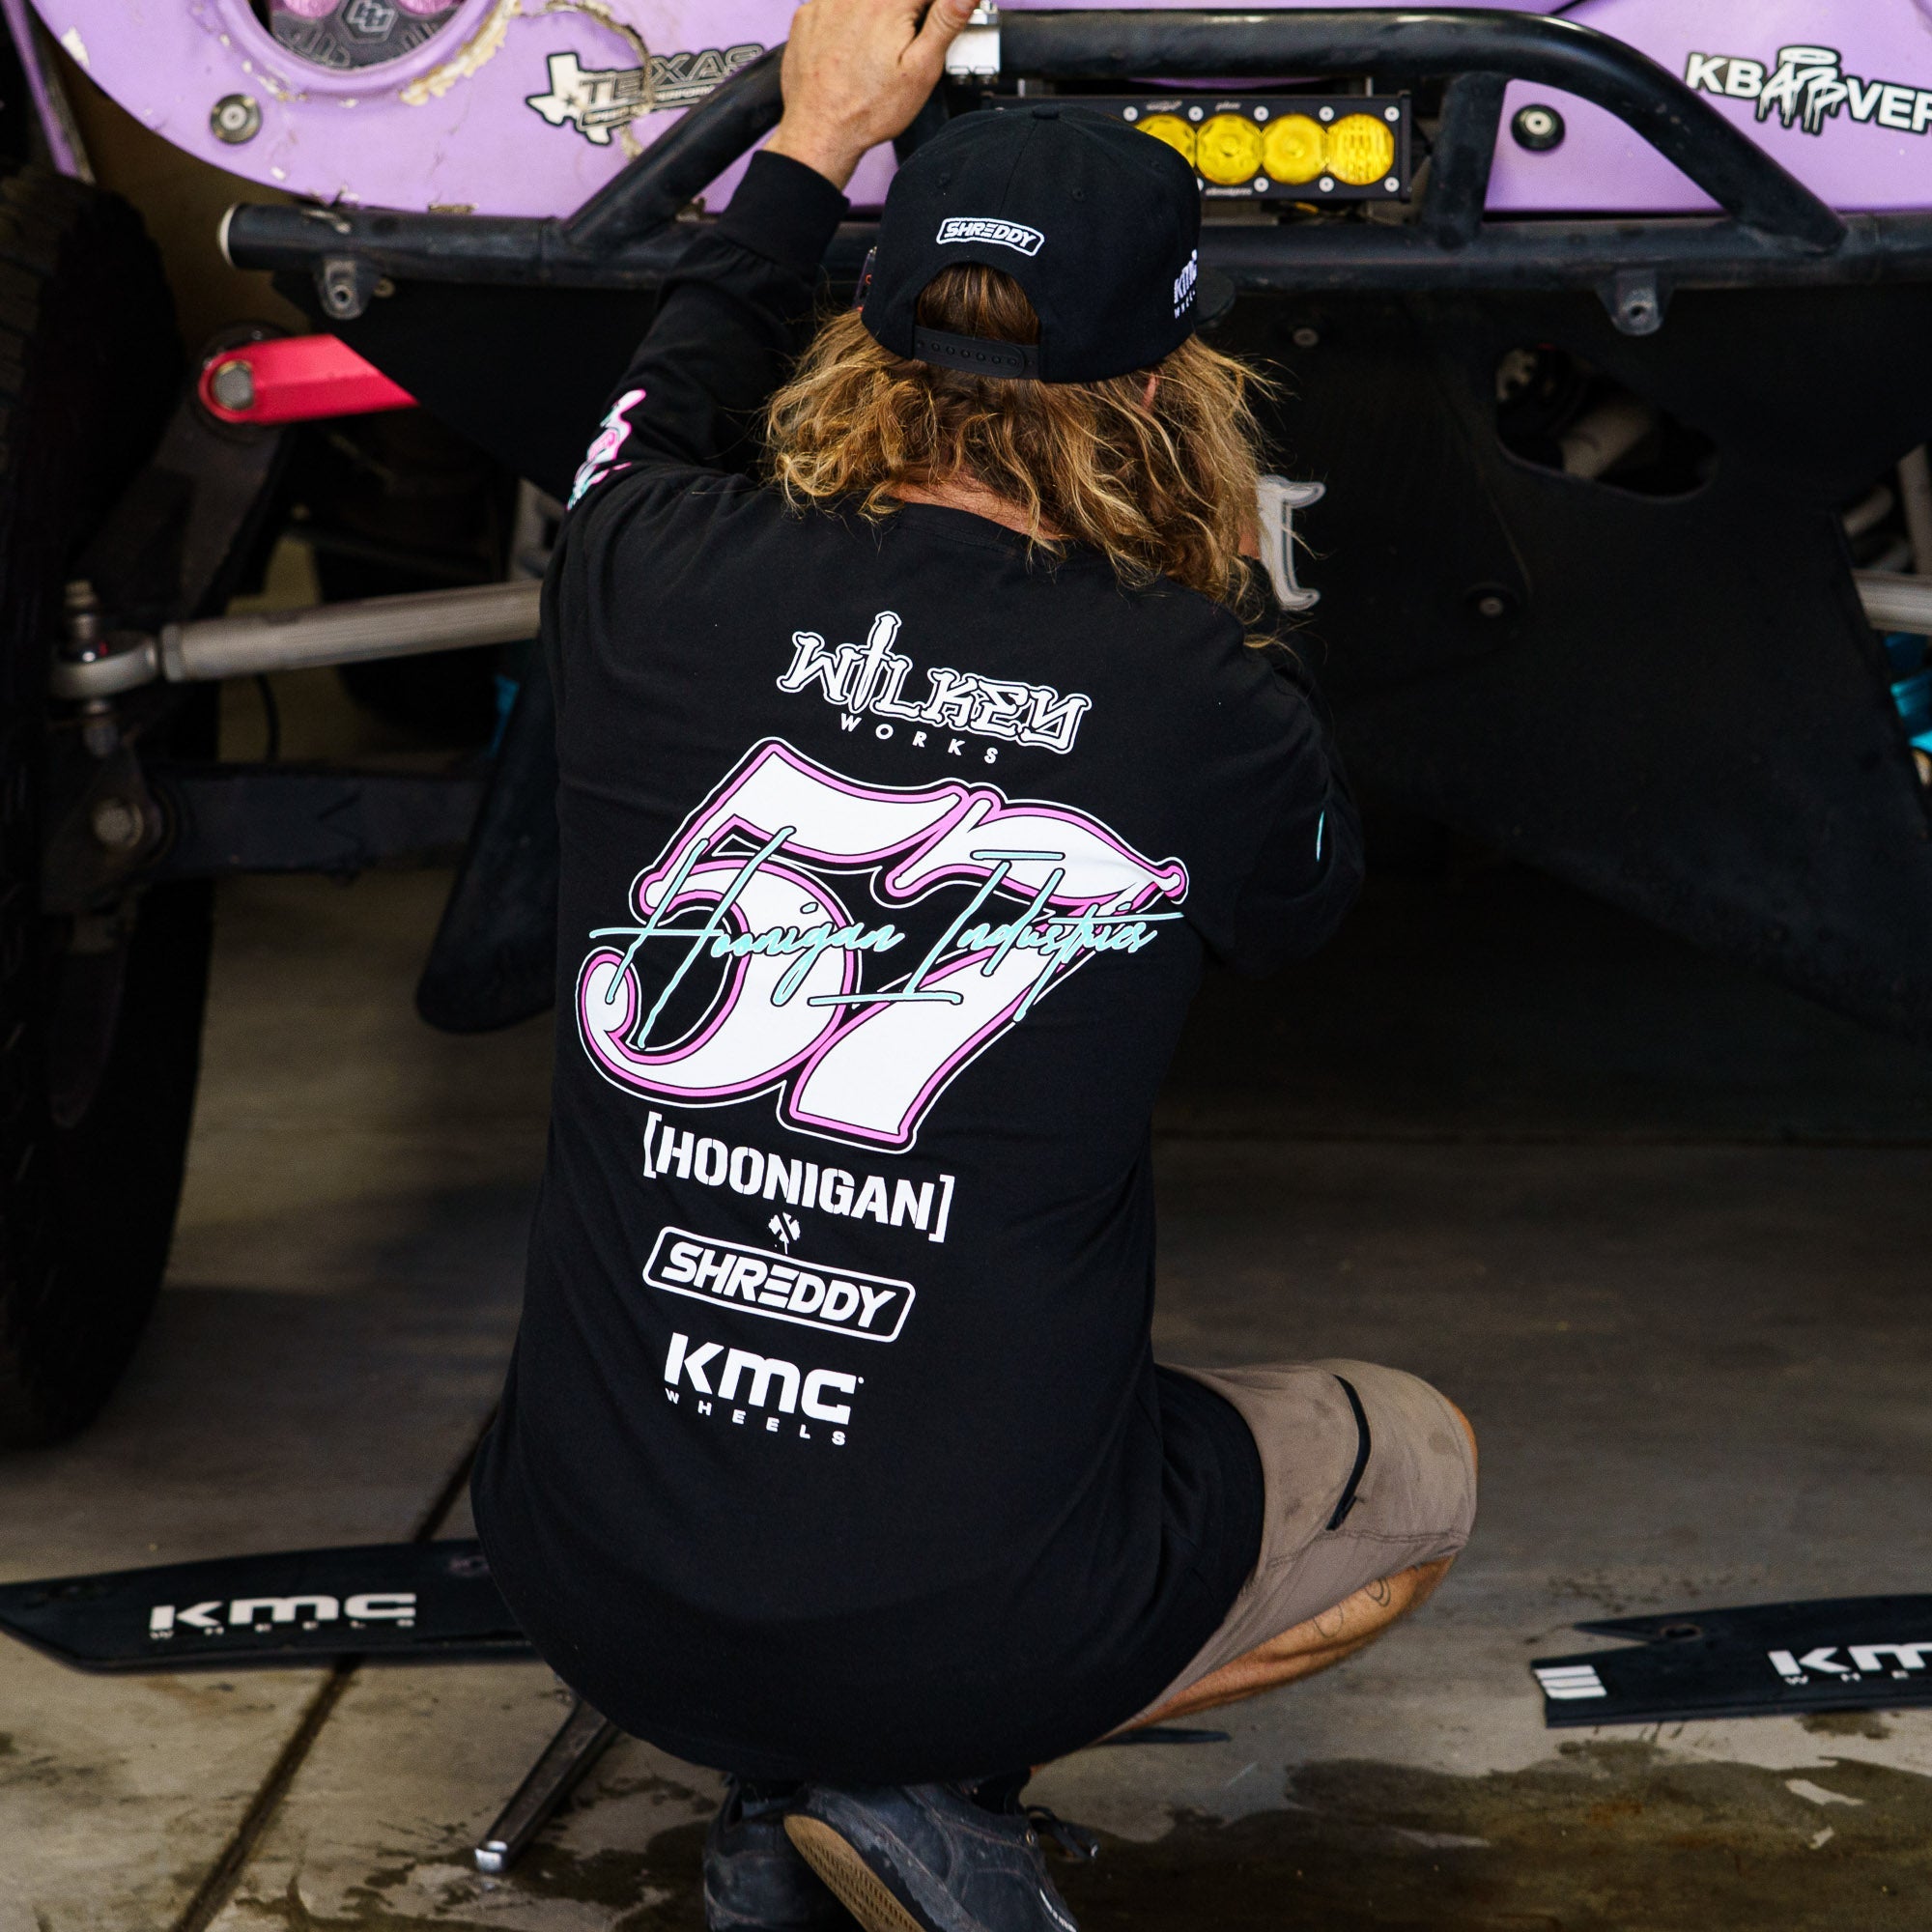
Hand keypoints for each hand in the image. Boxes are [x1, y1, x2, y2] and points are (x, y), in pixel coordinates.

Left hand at [765, 0, 975, 189]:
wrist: (821, 132)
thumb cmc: (869, 110)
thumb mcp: (922, 69)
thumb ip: (945, 22)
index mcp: (888, 3)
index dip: (933, 11)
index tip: (928, 29)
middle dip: (905, 14)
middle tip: (900, 45)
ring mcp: (827, 1)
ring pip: (867, 0)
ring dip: (877, 15)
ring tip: (874, 50)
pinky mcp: (807, 13)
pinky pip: (836, 3)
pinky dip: (847, 18)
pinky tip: (852, 47)